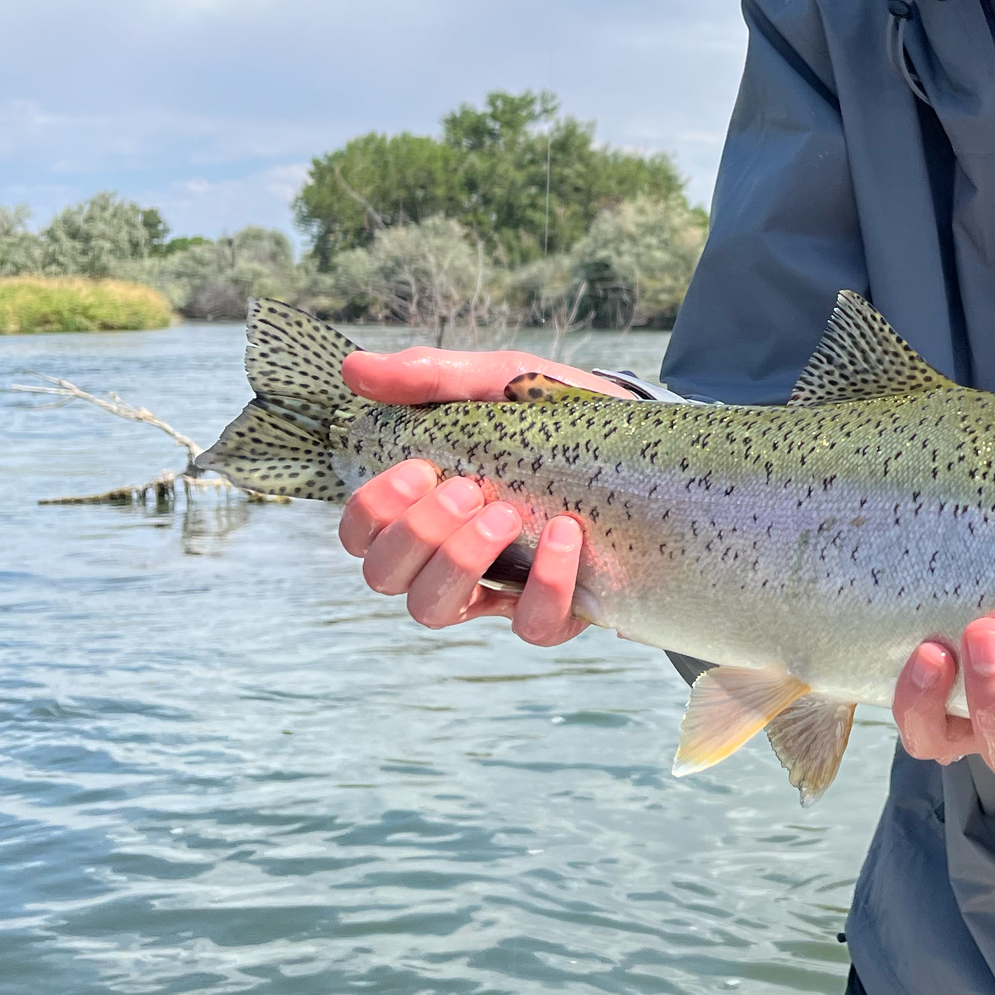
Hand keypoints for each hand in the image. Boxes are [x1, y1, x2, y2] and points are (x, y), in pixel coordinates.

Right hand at [335, 342, 631, 642]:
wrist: (640, 435)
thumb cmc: (555, 411)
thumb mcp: (498, 379)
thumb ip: (430, 376)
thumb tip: (355, 368)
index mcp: (424, 504)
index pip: (360, 534)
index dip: (372, 511)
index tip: (420, 468)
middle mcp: (448, 555)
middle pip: (385, 576)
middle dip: (417, 533)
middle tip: (469, 489)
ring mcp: (498, 587)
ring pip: (434, 610)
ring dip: (459, 562)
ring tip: (506, 514)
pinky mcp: (555, 609)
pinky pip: (531, 626)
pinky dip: (544, 586)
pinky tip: (563, 535)